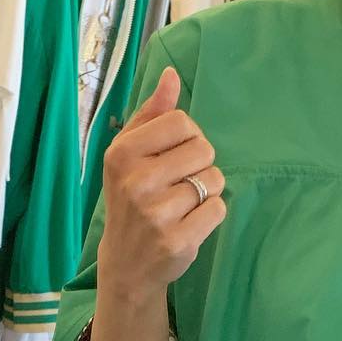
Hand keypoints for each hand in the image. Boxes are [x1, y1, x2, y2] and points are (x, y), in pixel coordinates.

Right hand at [97, 68, 225, 300]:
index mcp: (122, 154)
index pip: (181, 122)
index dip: (189, 136)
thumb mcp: (129, 153)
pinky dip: (211, 214)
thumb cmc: (130, 199)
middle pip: (203, 149)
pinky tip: (190, 222)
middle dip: (201, 164)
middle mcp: (137, 182)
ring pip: (214, 180)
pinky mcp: (177, 242)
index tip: (176, 154)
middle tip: (181, 182)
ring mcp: (157, 214)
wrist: (126, 265)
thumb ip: (152, 114)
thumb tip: (172, 75)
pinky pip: (218, 210)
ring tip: (185, 204)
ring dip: (208, 190)